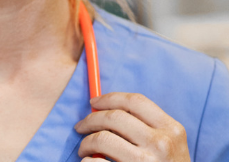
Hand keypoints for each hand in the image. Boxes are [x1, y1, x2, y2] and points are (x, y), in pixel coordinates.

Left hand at [75, 92, 189, 161]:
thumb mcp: (169, 145)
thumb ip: (145, 126)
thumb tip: (103, 110)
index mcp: (171, 129)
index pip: (135, 101)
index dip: (109, 98)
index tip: (93, 102)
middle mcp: (161, 144)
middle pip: (114, 117)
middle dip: (90, 120)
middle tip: (81, 127)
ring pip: (103, 139)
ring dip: (86, 142)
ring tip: (84, 150)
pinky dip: (88, 161)